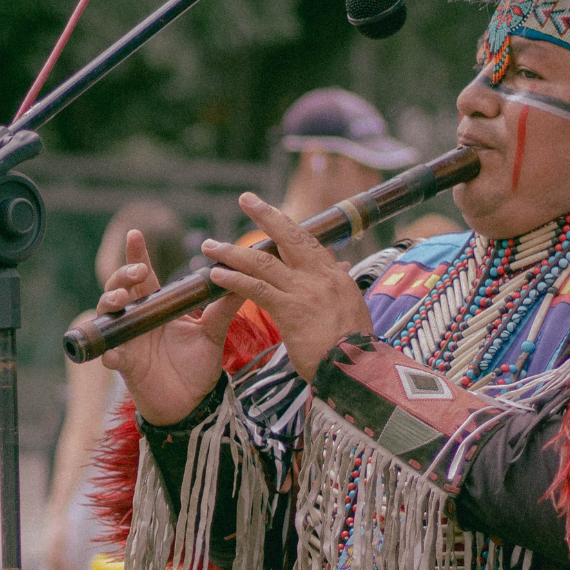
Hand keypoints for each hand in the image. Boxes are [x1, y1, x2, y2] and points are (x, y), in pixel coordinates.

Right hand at [99, 230, 246, 425]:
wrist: (193, 404)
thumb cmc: (198, 367)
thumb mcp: (213, 333)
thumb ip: (223, 307)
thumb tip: (244, 278)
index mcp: (156, 307)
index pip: (143, 276)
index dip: (136, 255)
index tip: (136, 233)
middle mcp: (137, 320)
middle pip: (119, 288)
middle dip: (123, 276)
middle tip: (138, 272)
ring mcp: (128, 341)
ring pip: (107, 315)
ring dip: (110, 303)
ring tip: (121, 299)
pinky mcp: (126, 365)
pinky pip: (110, 356)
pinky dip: (108, 353)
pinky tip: (113, 353)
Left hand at [200, 193, 373, 382]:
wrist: (360, 370)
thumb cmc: (354, 348)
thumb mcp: (352, 310)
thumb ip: (339, 288)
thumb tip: (341, 268)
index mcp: (336, 276)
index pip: (308, 242)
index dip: (287, 225)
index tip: (270, 211)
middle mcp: (321, 277)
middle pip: (289, 236)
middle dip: (265, 214)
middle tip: (245, 199)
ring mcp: (305, 291)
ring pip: (263, 261)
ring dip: (232, 252)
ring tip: (209, 246)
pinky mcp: (290, 310)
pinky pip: (255, 288)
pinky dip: (233, 279)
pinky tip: (215, 276)